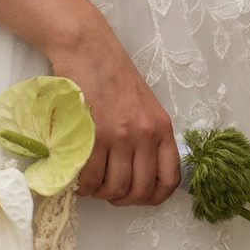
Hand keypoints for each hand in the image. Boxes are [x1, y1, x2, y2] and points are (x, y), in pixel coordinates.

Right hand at [49, 26, 179, 207]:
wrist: (88, 50)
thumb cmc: (113, 76)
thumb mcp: (144, 106)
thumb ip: (147, 137)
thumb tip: (138, 174)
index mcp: (162, 128)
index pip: (170, 178)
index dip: (155, 197)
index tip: (139, 198)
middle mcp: (145, 135)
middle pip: (140, 190)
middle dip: (123, 199)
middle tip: (109, 191)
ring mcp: (120, 136)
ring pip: (114, 188)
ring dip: (101, 193)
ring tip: (92, 183)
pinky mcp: (94, 135)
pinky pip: (91, 178)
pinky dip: (84, 186)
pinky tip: (79, 177)